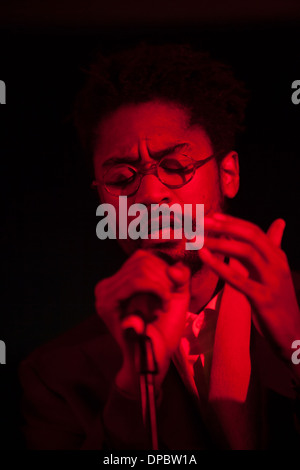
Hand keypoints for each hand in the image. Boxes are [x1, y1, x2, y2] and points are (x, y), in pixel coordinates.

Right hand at [94, 249, 190, 394]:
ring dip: (162, 285)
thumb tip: (173, 267)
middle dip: (164, 277)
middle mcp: (107, 284)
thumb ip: (180, 275)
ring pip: (141, 269)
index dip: (163, 268)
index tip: (172, 289)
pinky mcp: (107, 303)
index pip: (142, 257)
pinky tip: (163, 305)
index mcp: (119, 281)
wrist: (155, 358)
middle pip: (142, 260)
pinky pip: (137, 281)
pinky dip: (157, 289)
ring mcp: (104, 293)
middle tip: (169, 299)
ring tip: (165, 304)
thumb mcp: (177, 296)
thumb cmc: (164, 329)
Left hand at [198, 213, 299, 367]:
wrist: (293, 333)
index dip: (233, 221)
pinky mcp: (263, 298)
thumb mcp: (275, 271)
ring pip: (246, 252)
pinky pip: (239, 279)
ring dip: (220, 243)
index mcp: (278, 256)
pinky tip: (204, 257)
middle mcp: (277, 264)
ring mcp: (272, 280)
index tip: (212, 216)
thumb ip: (270, 248)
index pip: (254, 231)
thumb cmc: (278, 301)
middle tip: (203, 222)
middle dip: (225, 226)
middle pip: (251, 236)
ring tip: (199, 240)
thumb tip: (278, 222)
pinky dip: (220, 266)